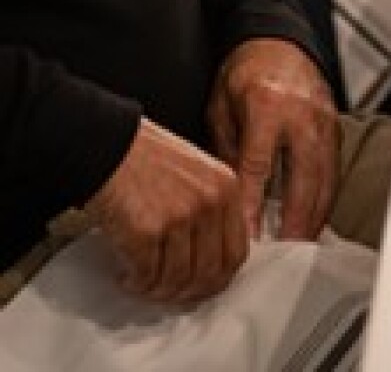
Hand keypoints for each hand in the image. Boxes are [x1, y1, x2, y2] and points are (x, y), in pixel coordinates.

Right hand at [86, 118, 247, 302]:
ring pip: (177, 280)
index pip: (236, 253)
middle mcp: (209, 202)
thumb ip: (211, 207)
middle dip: (186, 293)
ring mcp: (180, 217)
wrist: (108, 144)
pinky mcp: (148, 231)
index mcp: (226, 187)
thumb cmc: (146, 157)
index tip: (199, 287)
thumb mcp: (197, 171)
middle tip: (166, 292)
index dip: (217, 279)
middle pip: (209, 274)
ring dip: (157, 291)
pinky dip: (135, 283)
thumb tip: (212, 258)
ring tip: (142, 282)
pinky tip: (126, 274)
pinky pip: (147, 276)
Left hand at [207, 39, 337, 241]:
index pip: (259, 166)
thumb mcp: (221, 107)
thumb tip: (229, 197)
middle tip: (284, 251)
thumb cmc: (245, 71)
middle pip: (302, 178)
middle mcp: (301, 114)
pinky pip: (334, 169)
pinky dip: (326, 197)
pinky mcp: (335, 125)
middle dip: (294, 220)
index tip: (246, 235)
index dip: (253, 205)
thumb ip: (227, 151)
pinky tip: (316, 216)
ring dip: (314, 214)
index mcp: (267, 106)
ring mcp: (323, 120)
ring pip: (325, 178)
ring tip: (301, 243)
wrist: (276, 39)